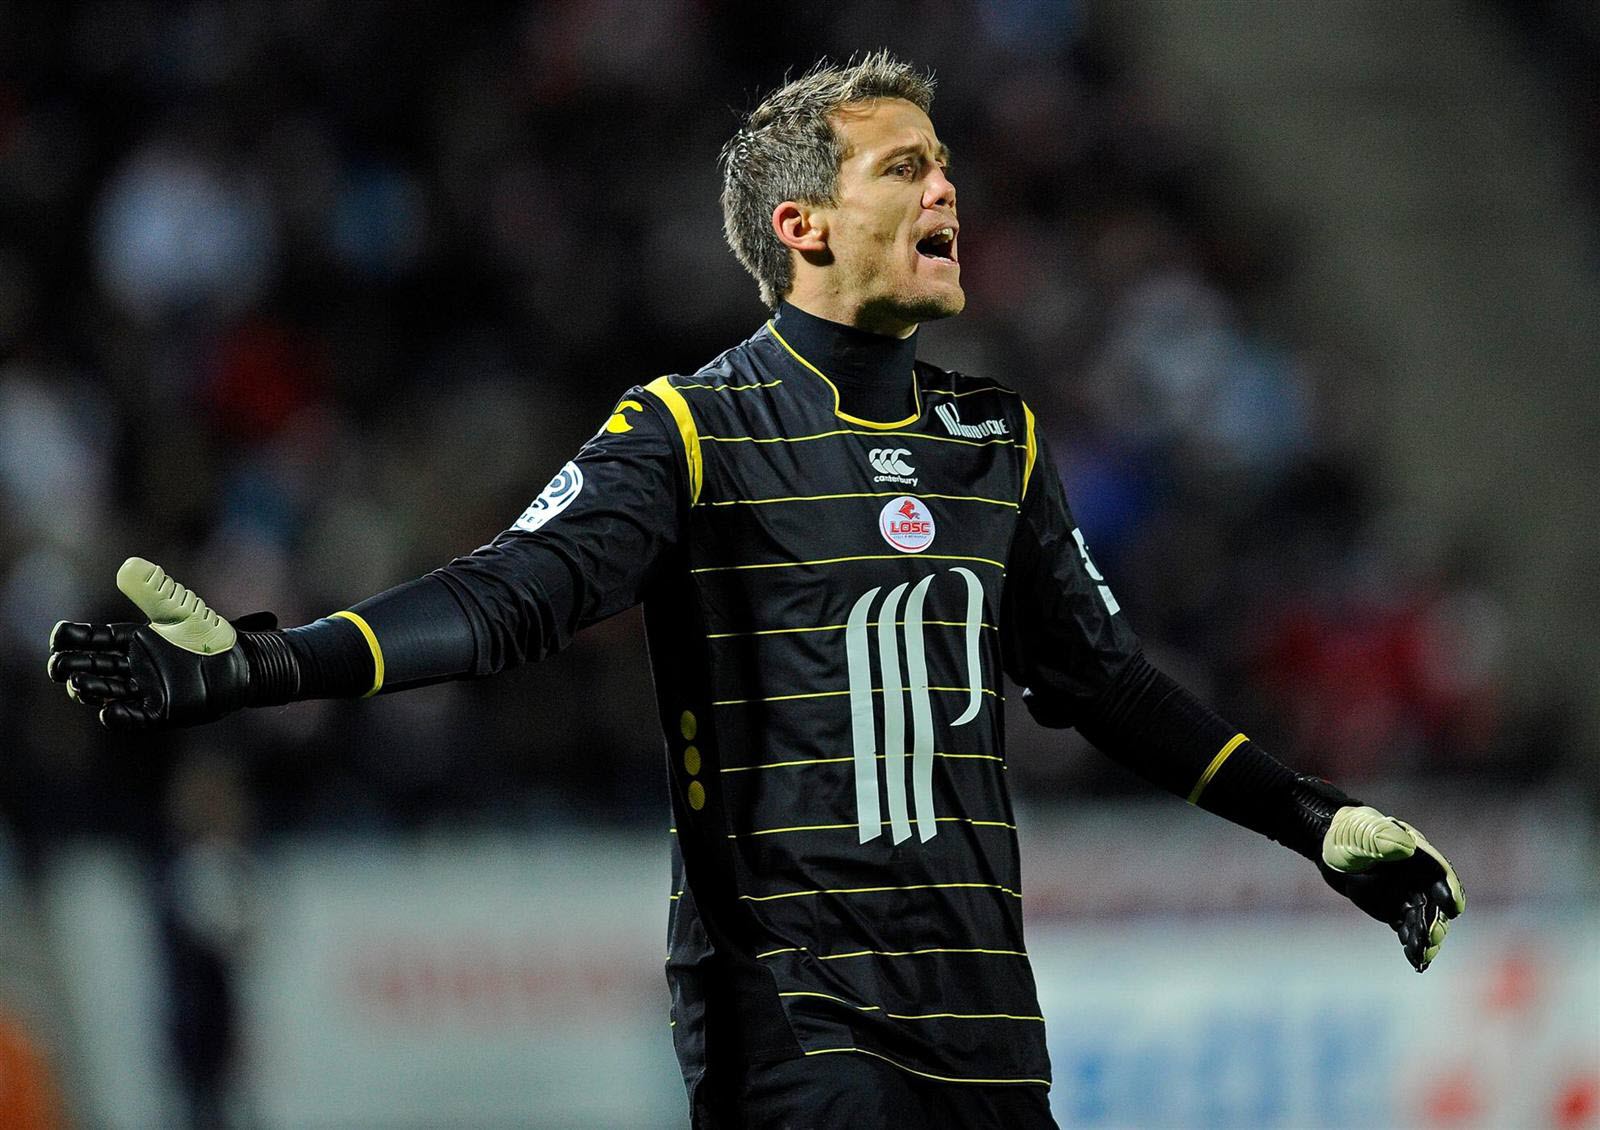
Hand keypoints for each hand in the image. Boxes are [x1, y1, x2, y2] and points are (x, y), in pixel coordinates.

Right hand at [47, 557, 265, 730]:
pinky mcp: (162, 711)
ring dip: (90, 691)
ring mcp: (145, 689)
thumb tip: (129, 566)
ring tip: (77, 686)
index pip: (94, 639)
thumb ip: (155, 591)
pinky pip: (136, 717)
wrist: (244, 662)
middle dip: (73, 667)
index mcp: (133, 640)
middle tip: (59, 667)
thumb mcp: (182, 611)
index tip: (61, 637)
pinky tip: (108, 714)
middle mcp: (133, 666)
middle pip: (93, 667)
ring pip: (107, 692)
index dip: (74, 638)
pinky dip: (121, 717)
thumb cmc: (211, 633)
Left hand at [1318, 805, 1465, 971]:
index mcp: (1417, 855)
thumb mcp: (1361, 835)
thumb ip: (1382, 840)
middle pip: (1434, 902)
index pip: (1439, 873)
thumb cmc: (1347, 834)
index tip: (1454, 908)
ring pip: (1422, 920)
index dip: (1448, 890)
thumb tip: (1406, 847)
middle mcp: (1419, 877)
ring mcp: (1408, 896)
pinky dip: (1412, 945)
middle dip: (1435, 921)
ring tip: (1422, 956)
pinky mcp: (1396, 910)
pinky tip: (1416, 962)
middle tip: (1432, 938)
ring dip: (1425, 939)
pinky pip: (1408, 929)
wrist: (1328, 848)